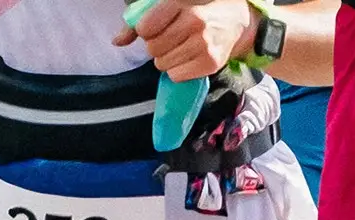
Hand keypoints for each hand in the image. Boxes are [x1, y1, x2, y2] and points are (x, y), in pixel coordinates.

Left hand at [112, 0, 255, 83]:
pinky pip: (176, 76)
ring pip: (162, 64)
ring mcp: (204, 44)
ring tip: (182, 48)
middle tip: (171, 40)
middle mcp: (194, 22)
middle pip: (152, 48)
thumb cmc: (199, 8)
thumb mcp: (172, 4)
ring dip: (167, 60)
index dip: (146, 31)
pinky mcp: (211, 63)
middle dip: (156, 47)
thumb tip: (117, 42)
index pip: (145, 27)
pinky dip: (177, 71)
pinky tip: (188, 59)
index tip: (156, 28)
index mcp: (181, 3)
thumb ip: (141, 20)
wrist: (237, 20)